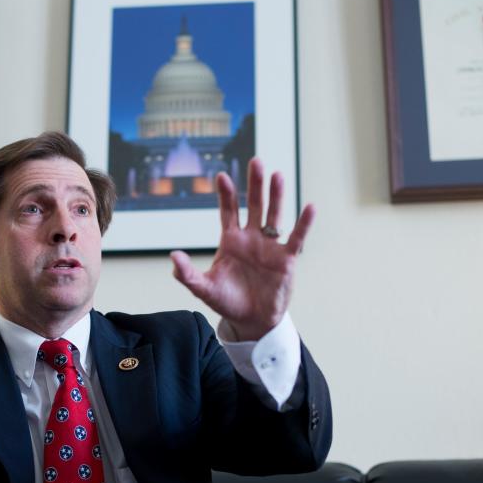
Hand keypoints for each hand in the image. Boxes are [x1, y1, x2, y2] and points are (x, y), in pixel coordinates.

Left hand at [171, 157, 314, 340]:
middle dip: (254, 184)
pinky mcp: (285, 259)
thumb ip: (187, 274)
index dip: (226, 194)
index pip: (228, 211)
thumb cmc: (228, 301)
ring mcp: (269, 246)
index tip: (221, 176)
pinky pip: (295, 238)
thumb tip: (173, 257)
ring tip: (277, 176)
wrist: (251, 321)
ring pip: (274, 215)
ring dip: (276, 196)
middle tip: (256, 161)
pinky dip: (303, 223)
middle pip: (254, 205)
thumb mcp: (204, 288)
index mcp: (231, 241)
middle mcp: (251, 238)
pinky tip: (309, 207)